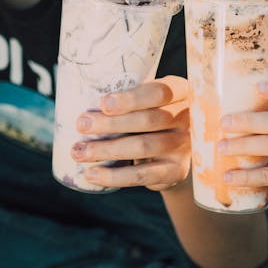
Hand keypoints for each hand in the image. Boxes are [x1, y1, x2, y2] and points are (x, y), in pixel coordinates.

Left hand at [75, 75, 190, 190]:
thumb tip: (84, 104)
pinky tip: (93, 174)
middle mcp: (188, 118)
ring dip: (107, 149)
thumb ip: (129, 99)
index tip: (102, 103)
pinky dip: (115, 176)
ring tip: (79, 151)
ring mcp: (184, 146)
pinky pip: (143, 175)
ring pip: (144, 147)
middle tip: (82, 124)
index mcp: (181, 91)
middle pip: (149, 120)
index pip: (160, 92)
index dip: (131, 99)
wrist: (174, 152)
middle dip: (112, 123)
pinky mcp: (176, 170)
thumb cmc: (151, 117)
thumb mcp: (148, 101)